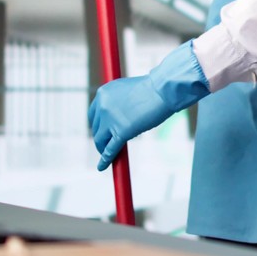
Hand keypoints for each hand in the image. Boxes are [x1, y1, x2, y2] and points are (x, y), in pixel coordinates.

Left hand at [88, 42, 210, 168]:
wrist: (163, 90)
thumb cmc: (153, 89)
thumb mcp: (127, 90)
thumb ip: (118, 101)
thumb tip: (119, 115)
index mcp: (103, 93)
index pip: (93, 114)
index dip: (98, 125)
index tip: (102, 131)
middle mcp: (102, 106)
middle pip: (96, 128)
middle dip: (101, 137)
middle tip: (107, 144)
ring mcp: (110, 120)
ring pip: (100, 140)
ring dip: (103, 149)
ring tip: (107, 156)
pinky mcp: (121, 132)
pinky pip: (110, 149)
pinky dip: (105, 159)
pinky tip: (102, 166)